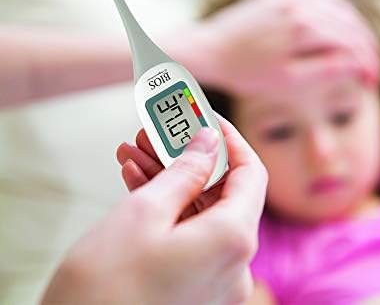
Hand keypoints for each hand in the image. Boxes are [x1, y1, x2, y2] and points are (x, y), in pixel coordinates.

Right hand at [41, 117, 267, 304]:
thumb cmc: (103, 291)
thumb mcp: (143, 213)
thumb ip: (186, 171)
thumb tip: (209, 142)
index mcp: (233, 240)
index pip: (250, 173)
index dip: (229, 140)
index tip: (204, 118)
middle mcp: (234, 265)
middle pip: (221, 193)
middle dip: (187, 157)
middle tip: (156, 132)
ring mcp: (214, 283)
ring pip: (200, 214)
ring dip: (170, 180)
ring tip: (134, 152)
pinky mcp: (193, 293)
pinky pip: (189, 239)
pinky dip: (167, 211)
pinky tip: (136, 183)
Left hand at [181, 0, 379, 93]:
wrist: (209, 50)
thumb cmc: (245, 72)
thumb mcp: (287, 80)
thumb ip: (325, 69)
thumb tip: (356, 63)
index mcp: (304, 28)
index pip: (351, 43)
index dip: (367, 63)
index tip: (373, 81)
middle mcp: (300, 5)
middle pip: (349, 23)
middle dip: (367, 47)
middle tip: (372, 68)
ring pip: (337, 7)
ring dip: (355, 27)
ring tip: (362, 48)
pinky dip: (335, 10)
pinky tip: (340, 23)